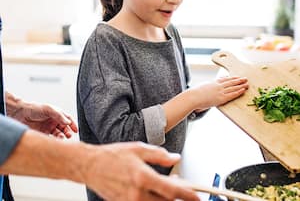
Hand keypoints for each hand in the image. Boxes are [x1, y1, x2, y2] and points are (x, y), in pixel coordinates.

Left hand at [6, 92, 77, 137]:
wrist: (20, 114)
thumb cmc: (35, 108)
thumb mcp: (49, 109)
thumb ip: (59, 115)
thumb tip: (68, 122)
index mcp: (57, 114)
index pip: (68, 119)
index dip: (72, 124)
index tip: (76, 130)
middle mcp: (53, 121)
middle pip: (64, 128)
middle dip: (68, 132)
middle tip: (69, 135)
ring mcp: (48, 128)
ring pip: (58, 134)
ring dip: (61, 136)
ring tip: (62, 138)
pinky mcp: (42, 134)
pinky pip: (50, 138)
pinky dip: (54, 141)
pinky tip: (55, 141)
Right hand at [84, 142, 199, 200]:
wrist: (90, 165)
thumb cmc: (112, 155)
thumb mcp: (138, 148)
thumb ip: (159, 154)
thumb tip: (175, 158)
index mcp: (143, 177)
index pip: (172, 191)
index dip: (188, 195)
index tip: (197, 197)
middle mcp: (137, 194)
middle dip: (179, 198)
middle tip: (185, 189)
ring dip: (166, 200)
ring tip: (168, 188)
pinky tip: (155, 192)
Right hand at [192, 76, 247, 110]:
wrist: (193, 97)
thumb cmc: (195, 94)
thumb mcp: (202, 87)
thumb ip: (207, 87)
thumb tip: (207, 88)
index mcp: (213, 82)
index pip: (224, 79)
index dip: (231, 78)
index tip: (236, 77)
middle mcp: (218, 85)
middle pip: (230, 81)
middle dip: (238, 80)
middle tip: (245, 78)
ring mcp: (220, 91)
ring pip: (233, 87)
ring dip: (241, 85)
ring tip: (247, 83)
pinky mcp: (221, 98)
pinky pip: (232, 94)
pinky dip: (238, 92)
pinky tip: (243, 90)